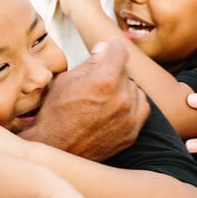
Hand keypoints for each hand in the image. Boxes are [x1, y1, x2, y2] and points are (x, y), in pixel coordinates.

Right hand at [24, 40, 149, 160]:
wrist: (57, 151)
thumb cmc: (56, 116)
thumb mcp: (66, 81)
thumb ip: (89, 63)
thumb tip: (104, 48)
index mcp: (104, 81)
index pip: (119, 51)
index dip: (112, 46)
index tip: (110, 47)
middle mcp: (121, 98)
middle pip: (125, 71)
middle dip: (113, 70)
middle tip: (96, 78)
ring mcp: (129, 117)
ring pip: (134, 88)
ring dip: (123, 87)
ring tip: (104, 95)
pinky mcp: (132, 132)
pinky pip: (141, 107)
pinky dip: (132, 103)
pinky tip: (116, 105)